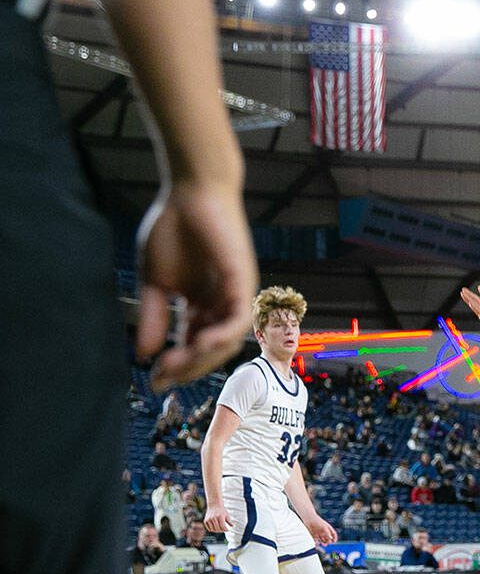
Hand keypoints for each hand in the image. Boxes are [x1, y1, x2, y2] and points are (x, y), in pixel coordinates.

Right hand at [135, 180, 257, 390]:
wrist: (190, 193)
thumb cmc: (172, 229)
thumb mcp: (154, 280)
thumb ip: (152, 316)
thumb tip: (143, 354)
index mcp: (201, 305)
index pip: (191, 345)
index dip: (174, 366)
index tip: (152, 381)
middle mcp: (221, 305)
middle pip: (210, 351)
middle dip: (187, 368)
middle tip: (163, 377)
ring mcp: (235, 295)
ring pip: (226, 341)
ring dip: (203, 357)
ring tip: (177, 363)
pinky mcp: (243, 283)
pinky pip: (238, 319)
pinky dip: (221, 335)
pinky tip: (199, 343)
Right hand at [204, 503, 231, 532]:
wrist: (214, 505)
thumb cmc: (221, 510)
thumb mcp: (226, 515)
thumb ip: (229, 521)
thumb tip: (232, 526)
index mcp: (220, 516)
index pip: (222, 526)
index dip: (225, 529)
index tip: (227, 530)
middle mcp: (213, 518)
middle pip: (218, 528)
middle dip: (222, 531)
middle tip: (224, 530)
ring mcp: (209, 520)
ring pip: (213, 529)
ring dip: (217, 531)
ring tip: (220, 530)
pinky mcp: (205, 521)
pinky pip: (209, 528)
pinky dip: (212, 530)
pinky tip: (215, 529)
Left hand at [306, 515, 337, 545]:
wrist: (309, 519)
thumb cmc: (317, 521)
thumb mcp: (324, 527)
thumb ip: (328, 533)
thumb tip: (331, 539)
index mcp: (328, 529)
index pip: (333, 534)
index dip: (334, 538)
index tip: (334, 542)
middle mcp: (324, 532)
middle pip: (328, 538)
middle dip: (328, 542)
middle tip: (327, 544)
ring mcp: (319, 534)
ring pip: (322, 540)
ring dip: (323, 543)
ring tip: (322, 544)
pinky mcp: (314, 535)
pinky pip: (316, 541)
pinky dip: (317, 543)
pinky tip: (317, 544)